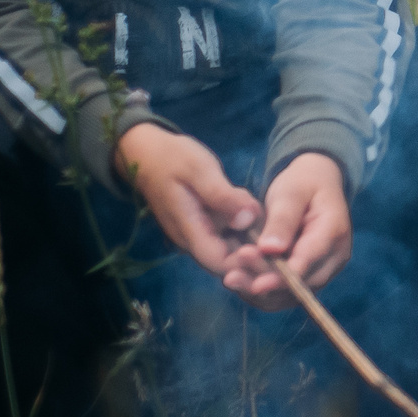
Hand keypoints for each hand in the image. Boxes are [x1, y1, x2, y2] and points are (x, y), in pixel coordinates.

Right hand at [113, 122, 259, 276]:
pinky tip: (247, 203)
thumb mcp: (199, 170)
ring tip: (255, 207)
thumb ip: (222, 196)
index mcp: (190, 232)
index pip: (221, 264)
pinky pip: (225, 233)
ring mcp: (197, 234)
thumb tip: (248, 220)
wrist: (147, 152)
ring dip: (248, 234)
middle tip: (269, 222)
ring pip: (229, 246)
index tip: (269, 244)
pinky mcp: (203, 225)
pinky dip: (241, 224)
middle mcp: (193, 240)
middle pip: (228, 261)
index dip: (247, 262)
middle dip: (253, 248)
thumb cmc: (172, 159)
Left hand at [219, 151, 352, 309]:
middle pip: (302, 283)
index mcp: (333, 231)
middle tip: (231, 277)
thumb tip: (270, 249)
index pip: (309, 262)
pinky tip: (242, 281)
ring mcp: (324, 268)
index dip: (282, 277)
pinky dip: (264, 291)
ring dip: (262, 292)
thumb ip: (282, 219)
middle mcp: (334, 256)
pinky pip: (288, 292)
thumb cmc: (303, 183)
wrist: (316, 184)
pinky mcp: (311, 275)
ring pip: (294, 293)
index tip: (256, 283)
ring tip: (232, 280)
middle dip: (266, 283)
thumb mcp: (291, 192)